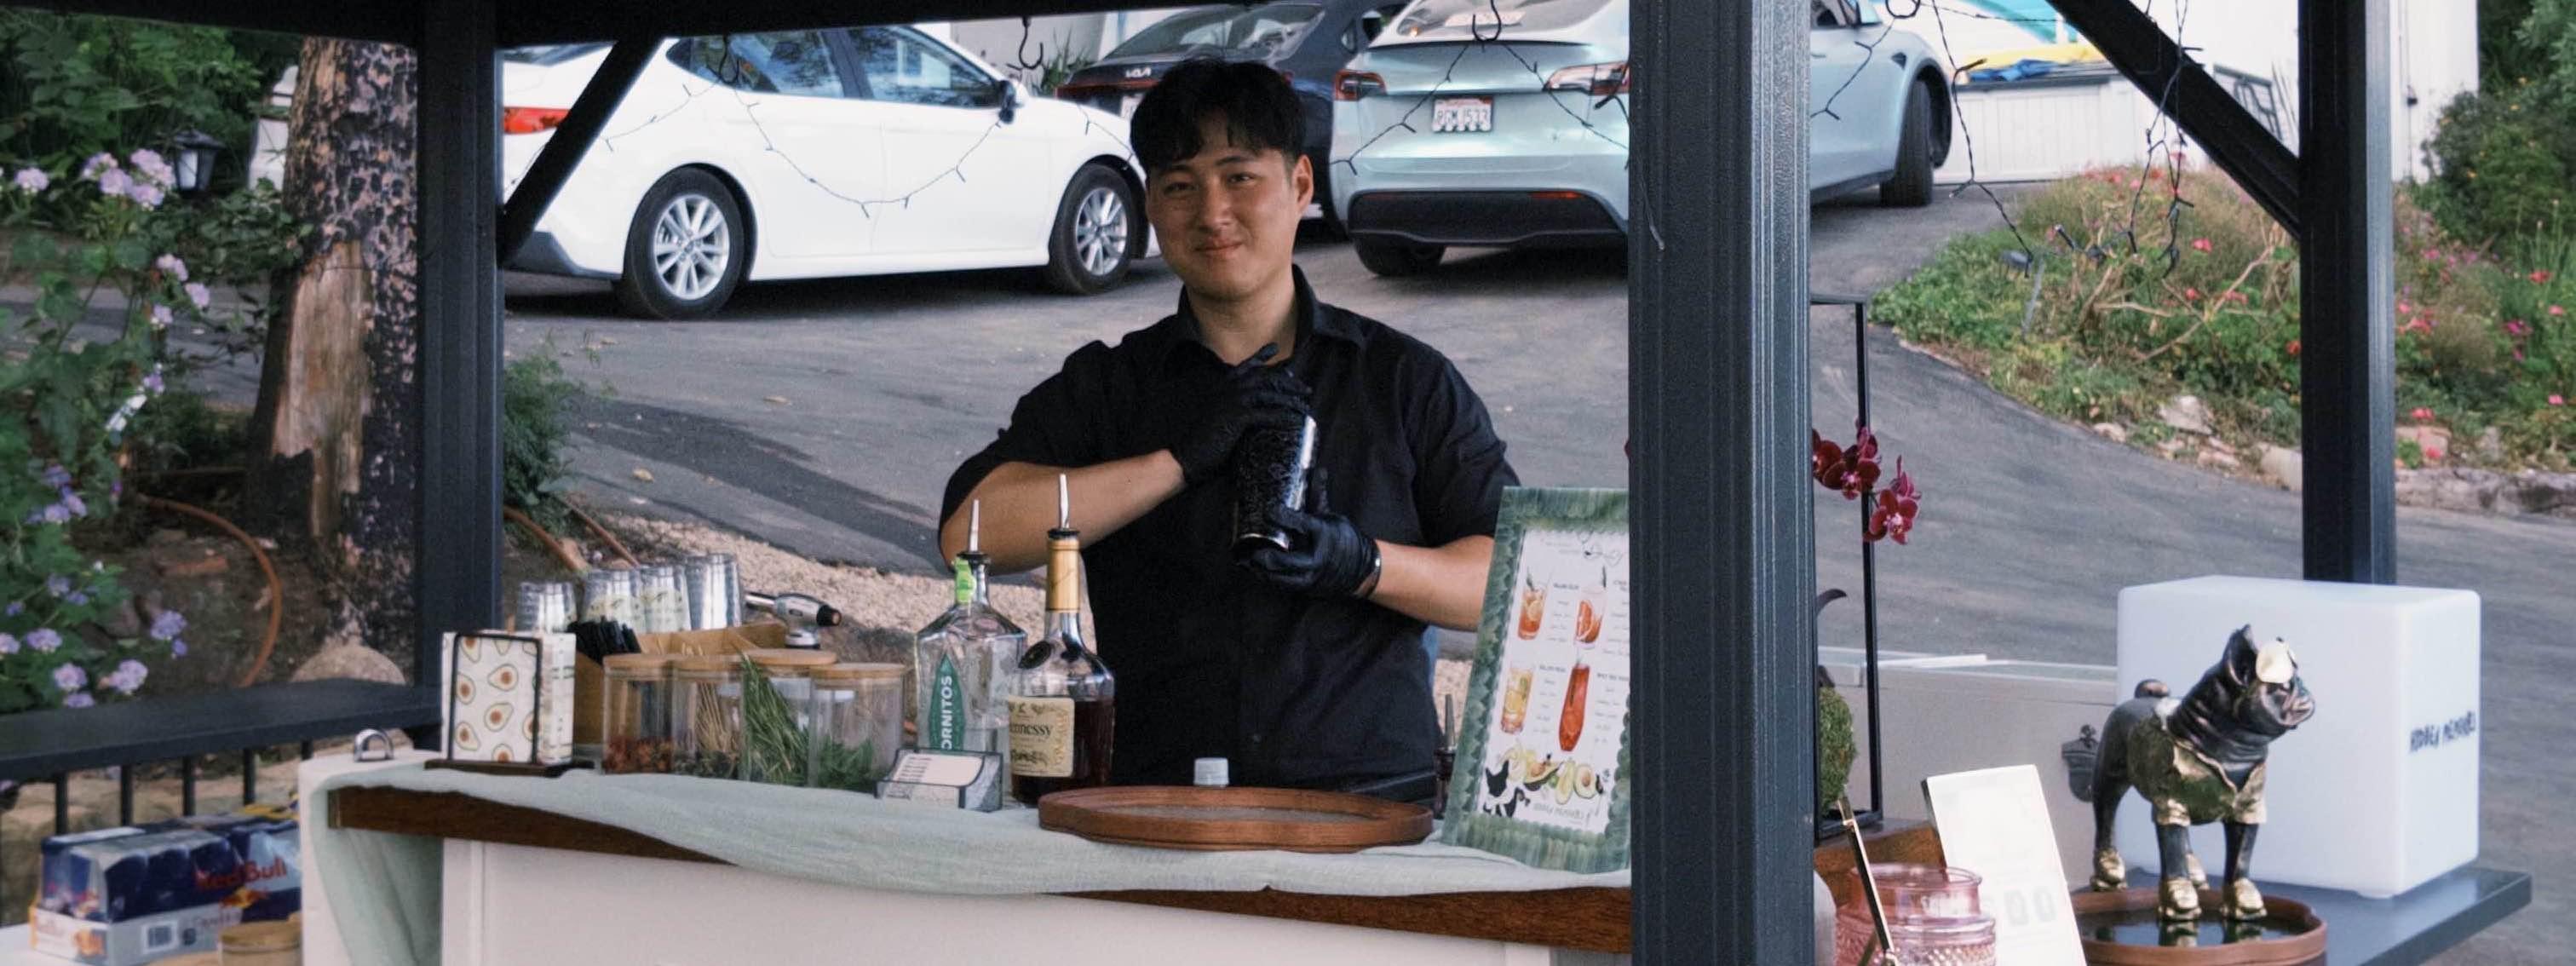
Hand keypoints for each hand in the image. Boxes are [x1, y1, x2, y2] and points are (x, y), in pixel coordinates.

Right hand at [1170, 344, 1311, 485]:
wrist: (1188, 455)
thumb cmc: (1204, 441)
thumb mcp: (1220, 418)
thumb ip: (1234, 409)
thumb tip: (1254, 412)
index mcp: (1223, 387)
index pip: (1245, 366)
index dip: (1260, 356)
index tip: (1274, 348)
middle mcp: (1228, 389)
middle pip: (1265, 377)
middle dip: (1288, 381)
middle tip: (1305, 388)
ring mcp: (1233, 401)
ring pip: (1270, 394)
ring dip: (1291, 400)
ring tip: (1306, 407)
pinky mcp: (1237, 416)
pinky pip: (1267, 414)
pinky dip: (1284, 417)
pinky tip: (1295, 420)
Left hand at [1239, 469, 1380, 598]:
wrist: (1362, 569)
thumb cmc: (1343, 539)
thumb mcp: (1331, 516)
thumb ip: (1319, 495)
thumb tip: (1317, 470)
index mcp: (1325, 535)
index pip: (1303, 524)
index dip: (1284, 517)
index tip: (1269, 510)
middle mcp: (1319, 558)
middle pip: (1290, 561)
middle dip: (1271, 558)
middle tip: (1255, 553)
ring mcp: (1313, 577)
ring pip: (1284, 579)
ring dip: (1265, 572)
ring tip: (1249, 563)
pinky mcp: (1308, 588)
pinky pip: (1285, 585)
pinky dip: (1270, 579)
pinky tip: (1256, 572)